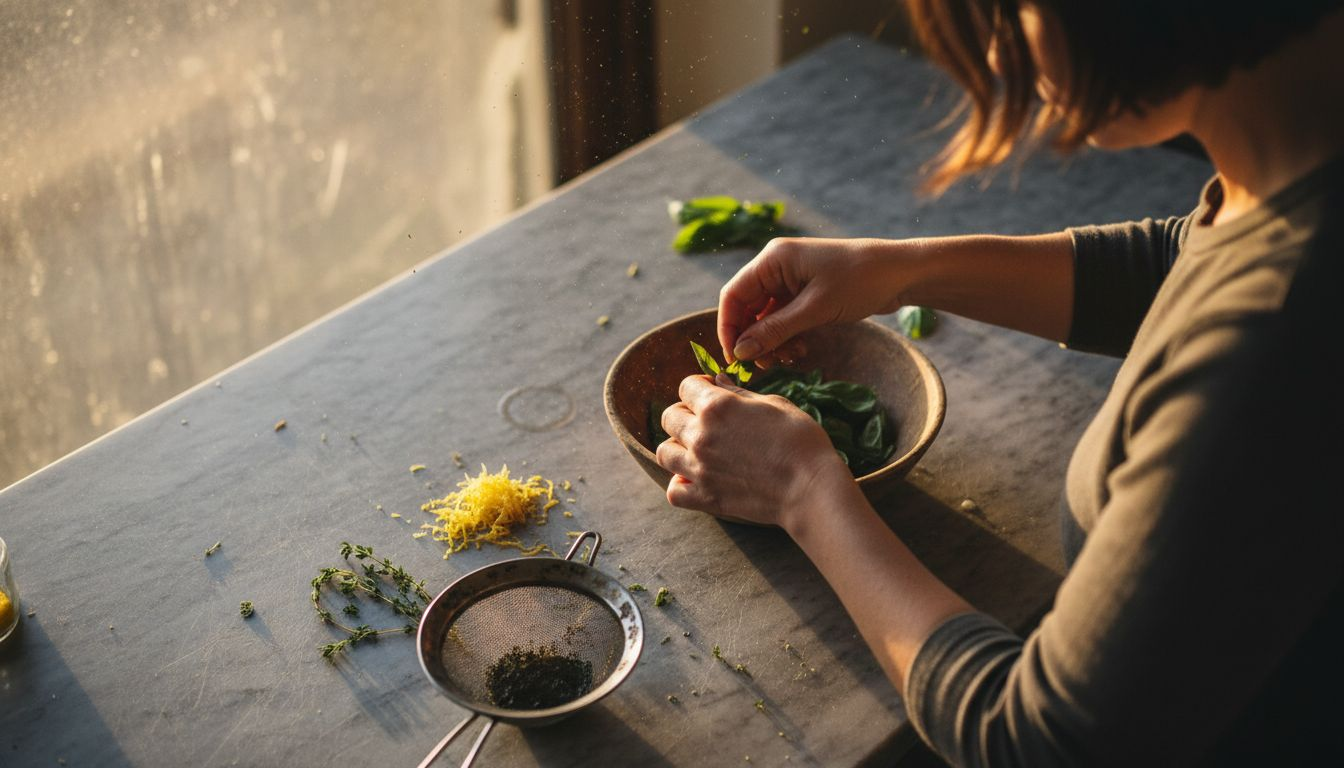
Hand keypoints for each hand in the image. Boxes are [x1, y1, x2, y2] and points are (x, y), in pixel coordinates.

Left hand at [655, 374, 850, 527]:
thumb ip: (738, 392)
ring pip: (665, 452)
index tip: (710, 393)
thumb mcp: (774, 404)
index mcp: (717, 406)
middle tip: (708, 422)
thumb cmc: (800, 441)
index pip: (686, 386)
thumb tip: (716, 380)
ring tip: (699, 450)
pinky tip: (698, 479)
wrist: (811, 488)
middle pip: (669, 417)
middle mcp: (701, 435)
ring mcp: (699, 469)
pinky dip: (681, 484)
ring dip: (679, 447)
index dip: (699, 387)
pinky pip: (674, 491)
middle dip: (685, 414)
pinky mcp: (705, 498)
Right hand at [718, 237, 910, 363]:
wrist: (901, 273)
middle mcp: (777, 267)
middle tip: (765, 366)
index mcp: (773, 259)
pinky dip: (787, 337)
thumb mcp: (815, 309)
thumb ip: (775, 330)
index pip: (733, 295)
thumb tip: (741, 352)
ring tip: (789, 358)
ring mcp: (791, 281)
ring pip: (765, 318)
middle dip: (753, 339)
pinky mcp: (805, 294)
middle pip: (747, 308)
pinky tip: (800, 350)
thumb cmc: (859, 281)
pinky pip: (783, 319)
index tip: (735, 359)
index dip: (729, 328)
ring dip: (772, 341)